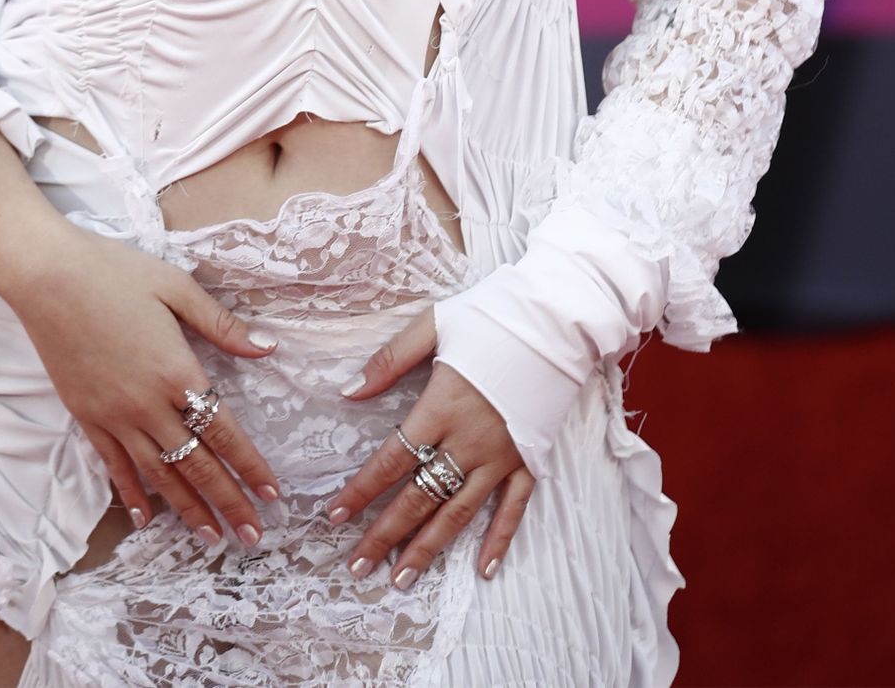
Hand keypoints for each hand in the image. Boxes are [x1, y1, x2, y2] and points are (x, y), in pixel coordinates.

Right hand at [8, 226, 283, 549]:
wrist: (47, 276)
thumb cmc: (115, 272)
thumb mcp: (176, 287)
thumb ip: (222, 324)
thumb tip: (268, 348)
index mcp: (177, 371)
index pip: (223, 432)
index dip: (249, 466)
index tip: (272, 495)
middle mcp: (147, 404)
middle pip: (195, 464)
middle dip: (227, 502)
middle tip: (252, 536)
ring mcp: (114, 415)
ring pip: (158, 475)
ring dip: (187, 509)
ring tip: (212, 536)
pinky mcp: (86, 417)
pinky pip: (114, 466)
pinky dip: (133, 494)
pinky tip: (146, 518)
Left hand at [323, 303, 535, 587]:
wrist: (558, 321)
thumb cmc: (494, 316)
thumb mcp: (436, 324)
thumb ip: (391, 359)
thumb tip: (349, 391)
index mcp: (441, 406)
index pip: (393, 458)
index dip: (362, 489)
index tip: (335, 515)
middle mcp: (469, 440)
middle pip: (420, 496)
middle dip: (385, 534)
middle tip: (358, 565)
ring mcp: (501, 456)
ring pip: (459, 512)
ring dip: (429, 547)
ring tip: (402, 579)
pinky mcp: (529, 459)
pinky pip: (513, 508)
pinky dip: (499, 540)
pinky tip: (483, 570)